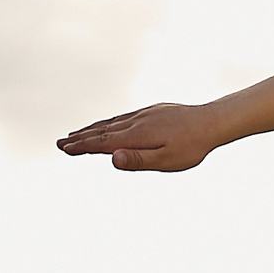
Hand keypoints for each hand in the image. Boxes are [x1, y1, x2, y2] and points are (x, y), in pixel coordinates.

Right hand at [57, 103, 222, 171]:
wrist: (213, 121)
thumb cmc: (191, 146)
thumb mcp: (166, 160)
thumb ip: (138, 160)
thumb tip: (111, 158)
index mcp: (136, 136)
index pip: (102, 142)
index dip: (82, 146)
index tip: (63, 148)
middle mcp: (136, 122)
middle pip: (102, 131)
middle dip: (80, 138)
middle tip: (60, 143)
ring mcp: (144, 115)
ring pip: (112, 123)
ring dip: (92, 129)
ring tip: (77, 134)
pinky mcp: (153, 111)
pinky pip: (124, 117)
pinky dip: (109, 122)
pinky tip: (109, 125)